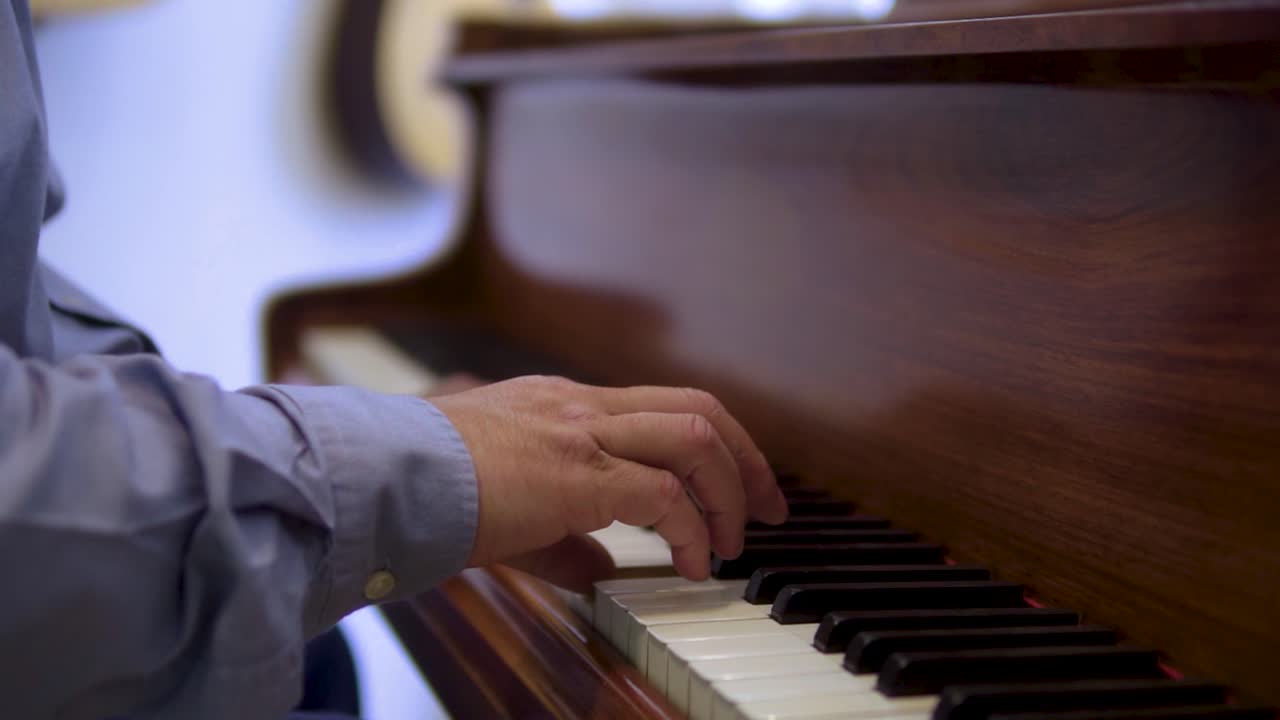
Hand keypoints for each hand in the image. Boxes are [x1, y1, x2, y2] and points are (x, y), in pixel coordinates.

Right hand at [429, 375, 787, 591]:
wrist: (383, 478)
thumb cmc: (431, 490)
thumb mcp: (510, 507)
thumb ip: (564, 537)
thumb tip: (602, 568)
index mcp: (567, 405)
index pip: (665, 407)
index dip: (715, 445)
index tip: (737, 489)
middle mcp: (582, 405)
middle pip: (699, 408)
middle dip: (746, 459)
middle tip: (769, 507)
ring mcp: (581, 431)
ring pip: (694, 436)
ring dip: (729, 490)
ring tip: (732, 541)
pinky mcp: (577, 472)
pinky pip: (663, 494)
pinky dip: (692, 529)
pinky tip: (692, 564)